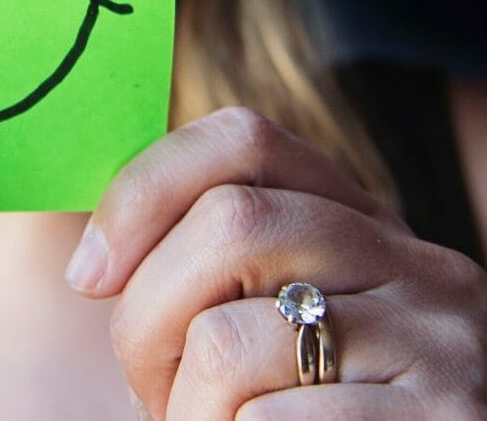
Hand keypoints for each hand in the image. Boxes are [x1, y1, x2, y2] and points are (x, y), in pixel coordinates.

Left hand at [67, 107, 486, 418]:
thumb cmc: (297, 409)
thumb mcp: (267, 318)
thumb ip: (211, 267)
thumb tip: (96, 257)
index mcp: (358, 222)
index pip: (242, 139)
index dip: (144, 192)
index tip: (89, 273)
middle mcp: (414, 261)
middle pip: (228, 224)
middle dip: (145, 316)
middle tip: (144, 386)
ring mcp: (437, 339)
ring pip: (229, 340)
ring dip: (182, 406)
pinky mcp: (442, 417)